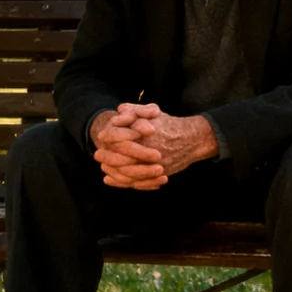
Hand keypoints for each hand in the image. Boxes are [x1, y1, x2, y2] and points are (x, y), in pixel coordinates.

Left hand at [92, 102, 218, 189]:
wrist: (192, 140)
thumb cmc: (170, 125)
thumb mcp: (154, 112)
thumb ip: (136, 110)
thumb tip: (120, 110)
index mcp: (144, 134)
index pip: (118, 137)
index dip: (108, 138)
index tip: (101, 138)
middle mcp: (148, 150)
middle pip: (119, 158)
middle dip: (107, 157)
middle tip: (98, 155)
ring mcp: (153, 165)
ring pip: (126, 172)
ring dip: (113, 171)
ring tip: (104, 169)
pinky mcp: (157, 175)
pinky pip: (136, 182)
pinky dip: (122, 182)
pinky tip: (112, 179)